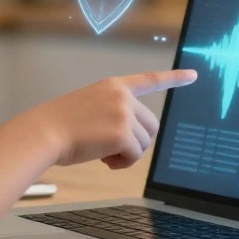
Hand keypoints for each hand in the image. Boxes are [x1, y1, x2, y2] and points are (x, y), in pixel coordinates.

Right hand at [25, 69, 196, 169]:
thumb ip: (113, 115)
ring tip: (102, 153)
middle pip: (152, 125)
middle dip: (136, 142)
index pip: (149, 80)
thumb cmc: (59, 126)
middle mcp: (122, 96)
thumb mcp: (89, 108)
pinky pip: (135, 156)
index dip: (174, 78)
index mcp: (113, 85)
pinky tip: (104, 160)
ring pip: (145, 142)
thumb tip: (133, 141)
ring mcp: (123, 113)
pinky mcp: (123, 133)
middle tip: (111, 150)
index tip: (194, 74)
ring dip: (128, 154)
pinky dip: (122, 164)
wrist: (43, 133)